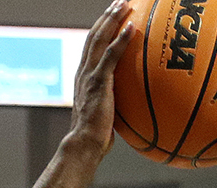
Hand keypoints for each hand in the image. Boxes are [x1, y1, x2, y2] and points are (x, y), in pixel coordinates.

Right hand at [64, 0, 134, 158]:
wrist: (84, 144)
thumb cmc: (96, 137)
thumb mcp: (106, 115)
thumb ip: (115, 103)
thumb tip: (132, 104)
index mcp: (84, 77)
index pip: (92, 47)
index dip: (101, 29)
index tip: (112, 17)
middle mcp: (84, 71)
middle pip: (94, 35)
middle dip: (107, 16)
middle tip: (120, 2)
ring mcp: (90, 75)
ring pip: (100, 39)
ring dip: (112, 19)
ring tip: (124, 4)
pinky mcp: (98, 82)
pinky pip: (111, 56)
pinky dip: (121, 39)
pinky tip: (132, 27)